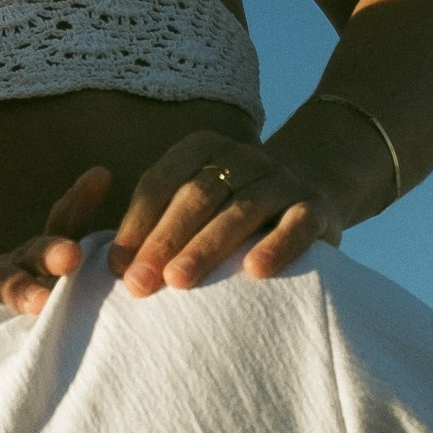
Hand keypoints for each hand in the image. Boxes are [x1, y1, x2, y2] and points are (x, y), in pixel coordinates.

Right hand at [0, 166, 112, 321]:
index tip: (101, 176)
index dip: (77, 202)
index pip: (59, 226)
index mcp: (36, 265)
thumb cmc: (15, 331)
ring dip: (12, 284)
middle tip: (72, 259)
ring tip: (40, 303)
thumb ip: (87, 291)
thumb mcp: (58, 314)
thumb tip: (122, 245)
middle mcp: (4, 269)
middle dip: (49, 252)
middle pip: (28, 253)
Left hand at [109, 133, 335, 295]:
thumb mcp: (196, 201)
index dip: (138, 223)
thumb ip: (159, 223)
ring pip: (241, 210)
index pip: (163, 181)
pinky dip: (276, 246)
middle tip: (138, 283)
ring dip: (206, 247)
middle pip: (197, 196)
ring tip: (178, 281)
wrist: (314, 187)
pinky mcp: (316, 207)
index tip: (117, 265)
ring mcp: (282, 179)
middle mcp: (242, 157)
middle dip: (164, 240)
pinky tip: (255, 271)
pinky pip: (296, 225)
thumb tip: (118, 266)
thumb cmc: (233, 208)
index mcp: (203, 149)